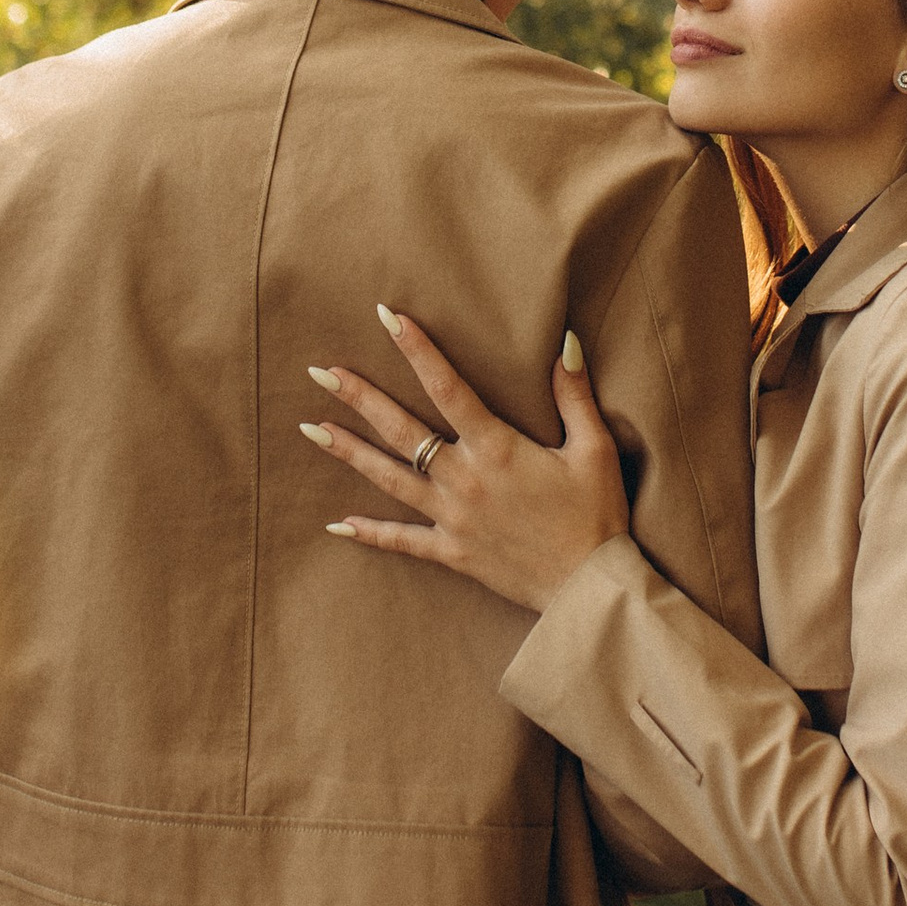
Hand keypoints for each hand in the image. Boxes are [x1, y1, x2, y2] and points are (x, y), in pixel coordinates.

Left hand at [303, 308, 630, 614]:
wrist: (587, 587)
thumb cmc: (595, 515)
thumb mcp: (594, 450)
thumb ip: (575, 396)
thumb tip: (565, 341)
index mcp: (497, 449)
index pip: (447, 388)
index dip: (416, 350)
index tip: (388, 318)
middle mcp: (464, 479)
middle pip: (401, 430)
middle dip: (359, 397)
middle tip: (321, 371)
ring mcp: (452, 517)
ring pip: (389, 478)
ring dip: (349, 451)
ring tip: (311, 427)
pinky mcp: (451, 551)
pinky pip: (402, 541)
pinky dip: (369, 532)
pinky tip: (336, 523)